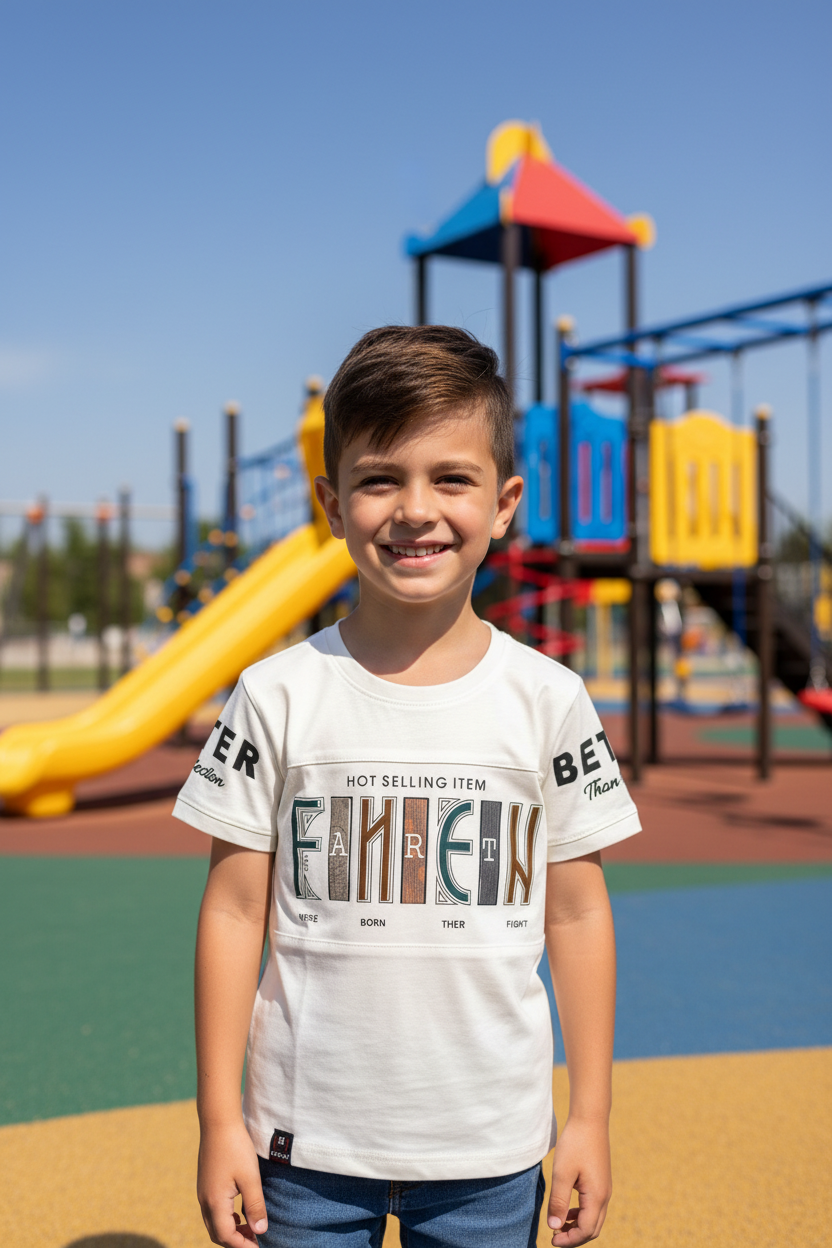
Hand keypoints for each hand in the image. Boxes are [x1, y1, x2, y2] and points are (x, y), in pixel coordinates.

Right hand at [197, 1119, 268, 1246]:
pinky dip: (226, 1218)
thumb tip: (260, 1231)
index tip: (259, 1247)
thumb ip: (255, 1205)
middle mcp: (205, 1201)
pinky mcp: (205, 1184)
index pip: (226, 1236)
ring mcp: (203, 1192)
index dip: (242, 1245)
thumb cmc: (236, 1148)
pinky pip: (213, 1211)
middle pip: (218, 1234)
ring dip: (231, 1230)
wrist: (218, 1122)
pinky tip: (240, 1212)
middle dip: (236, 1241)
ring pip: (214, 1223)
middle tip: (256, 1241)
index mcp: (215, 1202)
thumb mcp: (250, 1177)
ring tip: (251, 1228)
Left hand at [547, 1118, 611, 1245]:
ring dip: (577, 1226)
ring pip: (594, 1219)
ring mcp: (604, 1189)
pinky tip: (567, 1209)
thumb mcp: (562, 1173)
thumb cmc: (575, 1144)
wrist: (590, 1119)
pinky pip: (593, 1207)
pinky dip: (581, 1214)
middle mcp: (605, 1196)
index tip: (551, 1239)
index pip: (585, 1231)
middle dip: (574, 1237)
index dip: (569, 1240)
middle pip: (592, 1229)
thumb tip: (554, 1226)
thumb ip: (558, 1201)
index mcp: (596, 1197)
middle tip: (554, 1237)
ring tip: (558, 1224)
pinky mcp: (601, 1181)